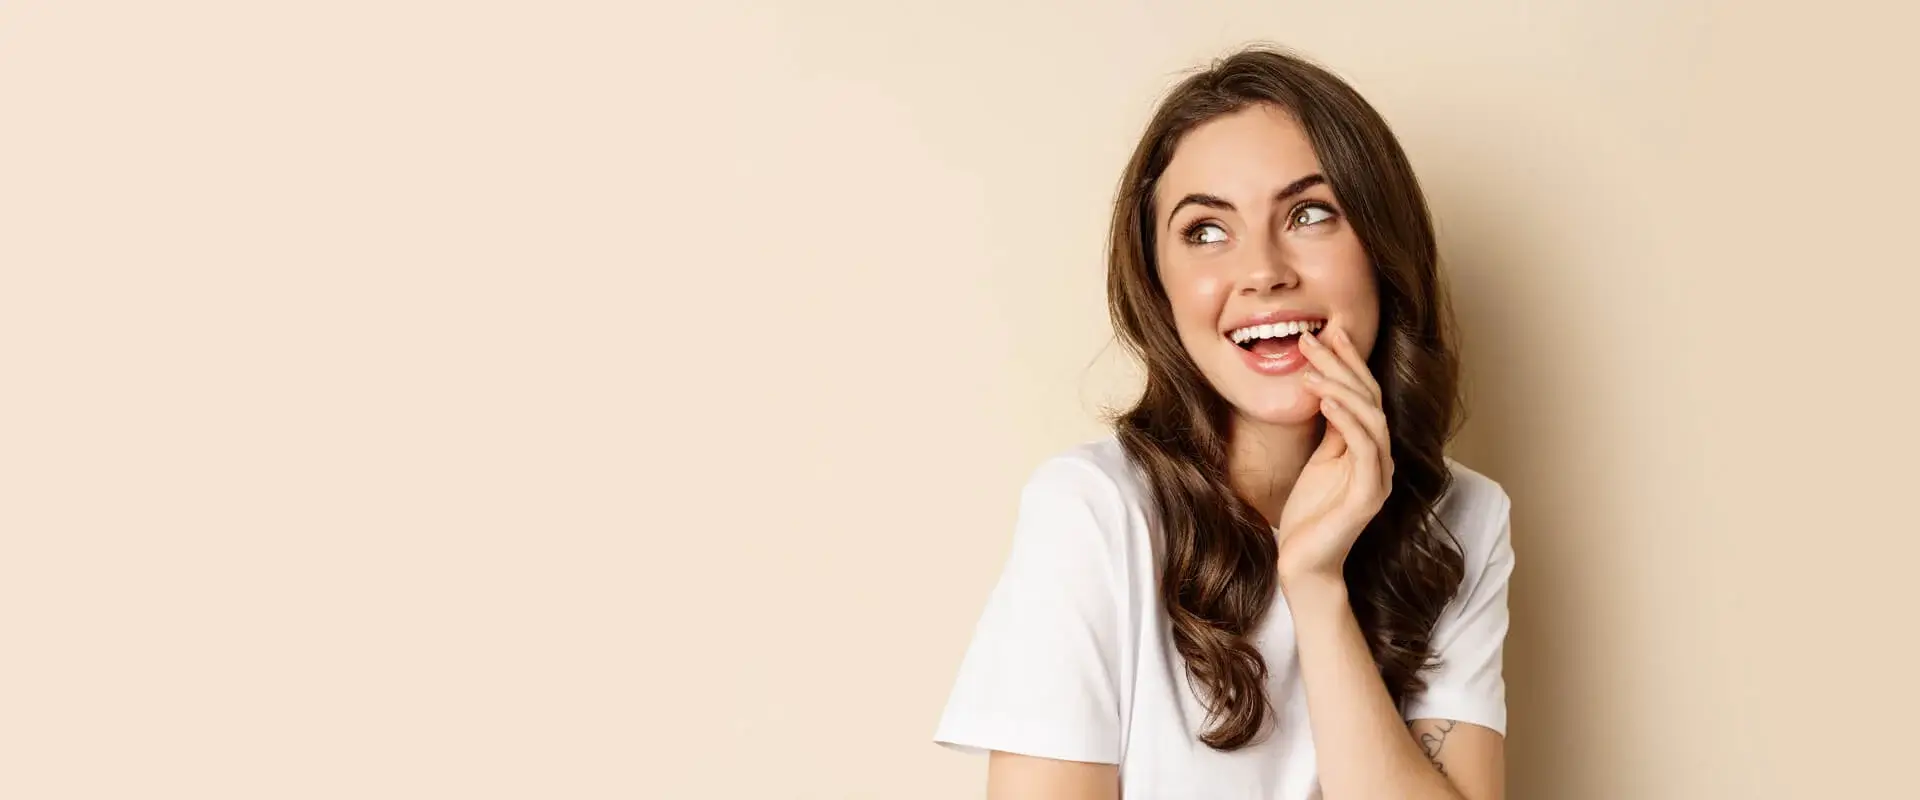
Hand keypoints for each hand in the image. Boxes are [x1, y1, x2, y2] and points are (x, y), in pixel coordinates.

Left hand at [1274, 326, 1393, 586]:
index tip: (1327, 331)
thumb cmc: (1310, 515)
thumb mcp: (1319, 461)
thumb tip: (1329, 390)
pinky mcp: (1368, 496)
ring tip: (1312, 368)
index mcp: (1369, 449)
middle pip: (1370, 399)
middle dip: (1343, 364)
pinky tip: (1324, 401)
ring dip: (1342, 388)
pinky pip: (1365, 449)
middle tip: (1314, 336)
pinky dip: (1346, 420)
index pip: (1365, 395)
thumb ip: (1332, 430)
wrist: (1305, 563)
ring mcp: (1378, 478)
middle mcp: (1381, 459)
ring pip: (1372, 419)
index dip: (1348, 361)